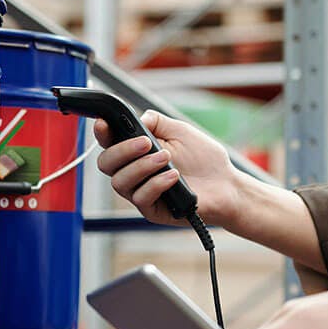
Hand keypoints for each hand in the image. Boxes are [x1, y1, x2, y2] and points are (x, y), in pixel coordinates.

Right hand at [95, 111, 240, 228]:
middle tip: (146, 142)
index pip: (110, 142)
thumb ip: (157, 122)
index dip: (102, 133)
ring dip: (142, 166)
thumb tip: (138, 118)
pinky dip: (156, 183)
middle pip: (106, 163)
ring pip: (120, 182)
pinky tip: (174, 176)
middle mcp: (134, 172)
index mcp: (137, 151)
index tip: (104, 123)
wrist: (226, 183)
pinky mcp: (152, 210)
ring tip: (167, 158)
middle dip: (123, 150)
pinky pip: (141, 198)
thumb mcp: (181, 131)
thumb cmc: (204, 158)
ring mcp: (141, 191)